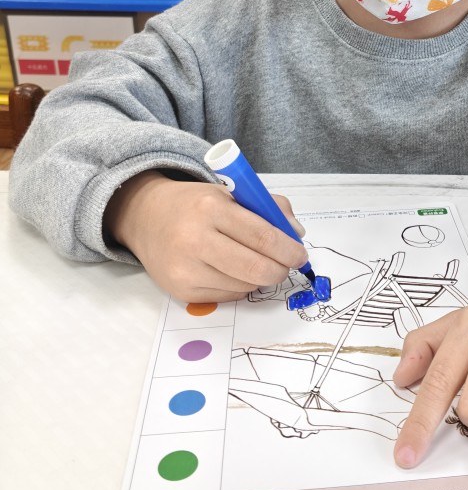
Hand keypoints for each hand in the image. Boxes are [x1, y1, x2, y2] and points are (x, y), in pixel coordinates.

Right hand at [104, 170, 307, 301]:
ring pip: (245, 286)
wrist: (146, 217)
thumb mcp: (231, 193)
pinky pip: (227, 296)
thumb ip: (269, 207)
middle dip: (281, 270)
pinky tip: (231, 270)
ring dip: (260, 278)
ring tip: (254, 261)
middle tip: (287, 265)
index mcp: (211, 208)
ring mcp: (185, 269)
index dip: (289, 250)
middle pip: (256, 268)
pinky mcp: (180, 291)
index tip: (300, 254)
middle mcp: (195, 240)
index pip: (263, 236)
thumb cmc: (195, 204)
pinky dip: (240, 286)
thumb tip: (297, 234)